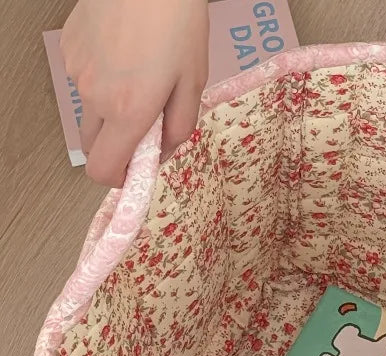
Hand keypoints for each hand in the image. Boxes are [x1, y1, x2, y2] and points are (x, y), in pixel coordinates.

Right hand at [61, 0, 208, 187]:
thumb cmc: (176, 24)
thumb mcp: (193, 85)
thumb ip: (178, 130)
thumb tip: (161, 153)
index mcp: (128, 112)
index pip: (103, 169)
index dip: (117, 179)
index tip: (135, 171)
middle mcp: (95, 96)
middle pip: (93, 145)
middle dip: (117, 147)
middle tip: (146, 126)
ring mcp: (77, 72)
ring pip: (92, 111)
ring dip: (113, 109)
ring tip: (142, 76)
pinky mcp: (70, 49)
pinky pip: (86, 80)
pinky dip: (104, 80)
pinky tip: (125, 54)